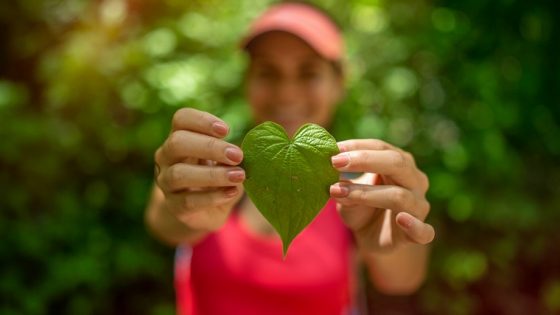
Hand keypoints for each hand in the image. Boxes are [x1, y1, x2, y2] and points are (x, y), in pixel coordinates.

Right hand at [154, 108, 244, 231]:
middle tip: (238, 155)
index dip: (202, 121)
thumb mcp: (227, 161)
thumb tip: (247, 151)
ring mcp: (166, 182)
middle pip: (177, 142)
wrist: (205, 212)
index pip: (181, 119)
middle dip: (209, 147)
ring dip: (212, 174)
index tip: (226, 130)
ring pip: (179, 174)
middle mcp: (166, 156)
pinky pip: (188, 201)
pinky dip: (213, 197)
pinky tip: (232, 192)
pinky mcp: (174, 207)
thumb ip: (233, 153)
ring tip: (238, 176)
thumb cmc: (218, 177)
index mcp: (180, 137)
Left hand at [329, 139, 434, 252]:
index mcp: (400, 164)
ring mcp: (419, 207)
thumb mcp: (347, 194)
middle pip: (397, 163)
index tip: (333, 149)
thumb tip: (333, 177)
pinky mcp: (418, 233)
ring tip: (339, 192)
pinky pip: (423, 231)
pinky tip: (401, 219)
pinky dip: (414, 225)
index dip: (357, 147)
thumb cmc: (361, 208)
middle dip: (365, 160)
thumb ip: (343, 186)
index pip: (381, 147)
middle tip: (335, 162)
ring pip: (400, 196)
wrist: (370, 239)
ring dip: (367, 193)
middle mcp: (415, 181)